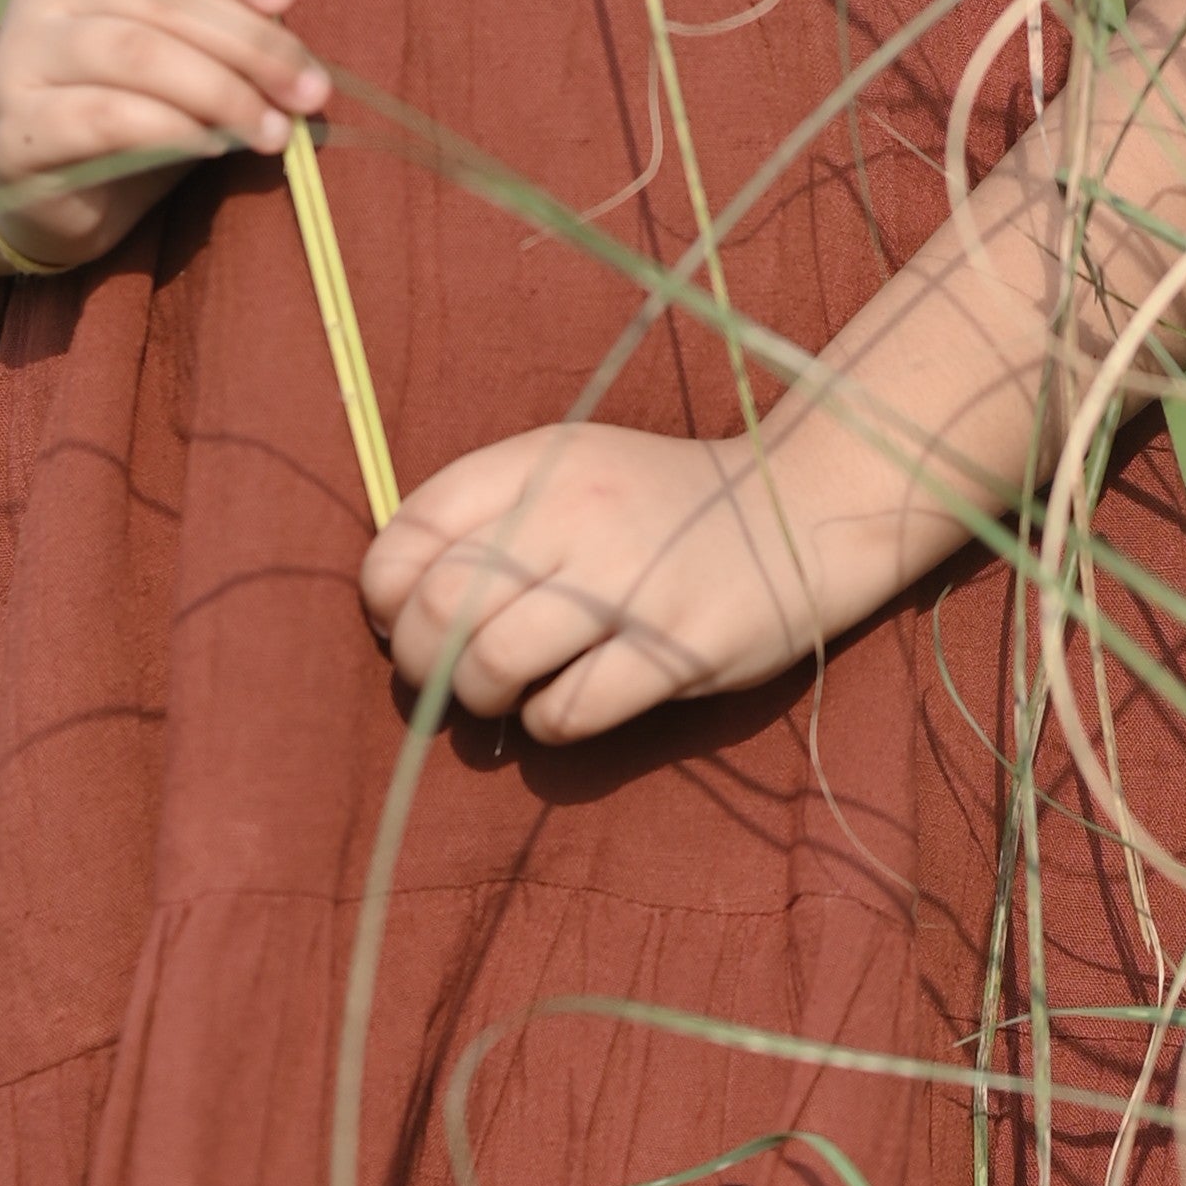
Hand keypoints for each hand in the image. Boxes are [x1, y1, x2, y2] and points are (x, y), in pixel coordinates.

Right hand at [0, 0, 327, 266]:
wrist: (52, 188)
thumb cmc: (136, 105)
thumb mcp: (186, 52)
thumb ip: (228, 27)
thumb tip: (294, 45)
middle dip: (252, 44)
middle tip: (309, 91)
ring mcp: (24, 53)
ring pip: (137, 53)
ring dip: (223, 92)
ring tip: (274, 131)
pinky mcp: (20, 126)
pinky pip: (107, 117)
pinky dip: (174, 130)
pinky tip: (214, 147)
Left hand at [356, 422, 867, 745]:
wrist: (801, 511)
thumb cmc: (662, 506)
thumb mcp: (572, 472)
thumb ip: (486, 514)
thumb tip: (391, 604)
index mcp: (542, 462)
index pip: (413, 531)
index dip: (384, 593)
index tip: (399, 618)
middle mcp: (579, 512)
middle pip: (441, 606)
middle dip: (420, 659)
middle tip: (445, 676)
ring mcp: (632, 583)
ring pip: (492, 664)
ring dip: (479, 698)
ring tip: (504, 695)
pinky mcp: (677, 649)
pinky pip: (567, 712)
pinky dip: (548, 723)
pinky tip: (566, 705)